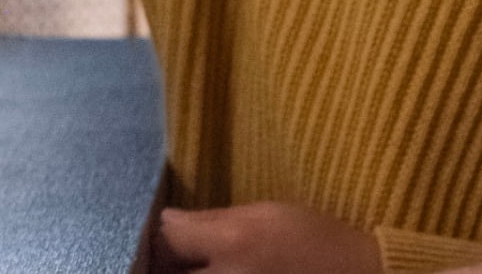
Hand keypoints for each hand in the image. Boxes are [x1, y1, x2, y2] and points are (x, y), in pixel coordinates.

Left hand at [155, 203, 381, 273]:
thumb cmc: (317, 242)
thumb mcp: (268, 214)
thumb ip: (211, 219)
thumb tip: (167, 220)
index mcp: (233, 244)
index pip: (167, 238)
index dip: (165, 232)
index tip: (172, 229)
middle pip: (167, 272)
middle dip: (166, 261)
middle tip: (178, 254)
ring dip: (185, 273)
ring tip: (198, 266)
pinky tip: (216, 273)